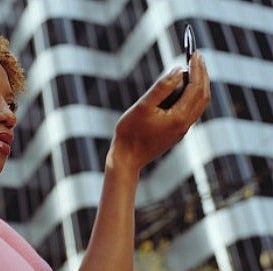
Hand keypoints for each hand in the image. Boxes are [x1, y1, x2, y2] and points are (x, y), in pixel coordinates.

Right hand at [108, 52, 209, 171]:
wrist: (127, 159)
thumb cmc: (130, 133)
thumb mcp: (142, 106)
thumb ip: (161, 88)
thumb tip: (178, 70)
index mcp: (179, 118)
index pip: (196, 88)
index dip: (197, 69)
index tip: (195, 53)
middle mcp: (185, 125)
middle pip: (203, 96)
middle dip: (202, 74)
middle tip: (197, 56)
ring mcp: (181, 131)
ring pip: (199, 104)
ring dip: (200, 85)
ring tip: (194, 69)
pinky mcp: (176, 133)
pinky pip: (191, 111)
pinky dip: (193, 96)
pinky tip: (185, 89)